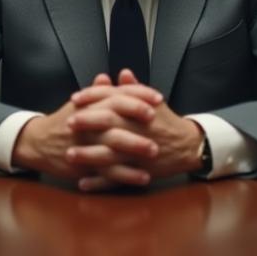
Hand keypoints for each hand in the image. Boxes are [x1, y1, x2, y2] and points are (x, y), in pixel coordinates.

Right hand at [10, 75, 163, 180]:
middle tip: (158, 124)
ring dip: (134, 149)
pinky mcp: (84, 164)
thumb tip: (109, 76)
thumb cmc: (64, 121)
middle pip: (114, 118)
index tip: (159, 99)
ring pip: (111, 145)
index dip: (139, 95)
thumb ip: (98, 92)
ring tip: (155, 151)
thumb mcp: (80, 103)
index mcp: (89, 104)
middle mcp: (87, 122)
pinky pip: (107, 171)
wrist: (38, 142)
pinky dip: (126, 175)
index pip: (117, 95)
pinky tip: (143, 177)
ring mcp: (85, 144)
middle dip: (137, 121)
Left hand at [67, 70, 203, 191]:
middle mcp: (138, 131)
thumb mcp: (153, 102)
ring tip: (70, 155)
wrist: (188, 146)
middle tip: (68, 123)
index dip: (93, 97)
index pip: (113, 99)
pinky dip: (100, 182)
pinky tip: (83, 182)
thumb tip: (122, 73)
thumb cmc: (166, 122)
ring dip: (89, 155)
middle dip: (87, 123)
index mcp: (140, 111)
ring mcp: (139, 153)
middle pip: (110, 124)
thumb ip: (135, 88)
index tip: (75, 98)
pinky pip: (118, 179)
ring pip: (111, 155)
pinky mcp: (140, 172)